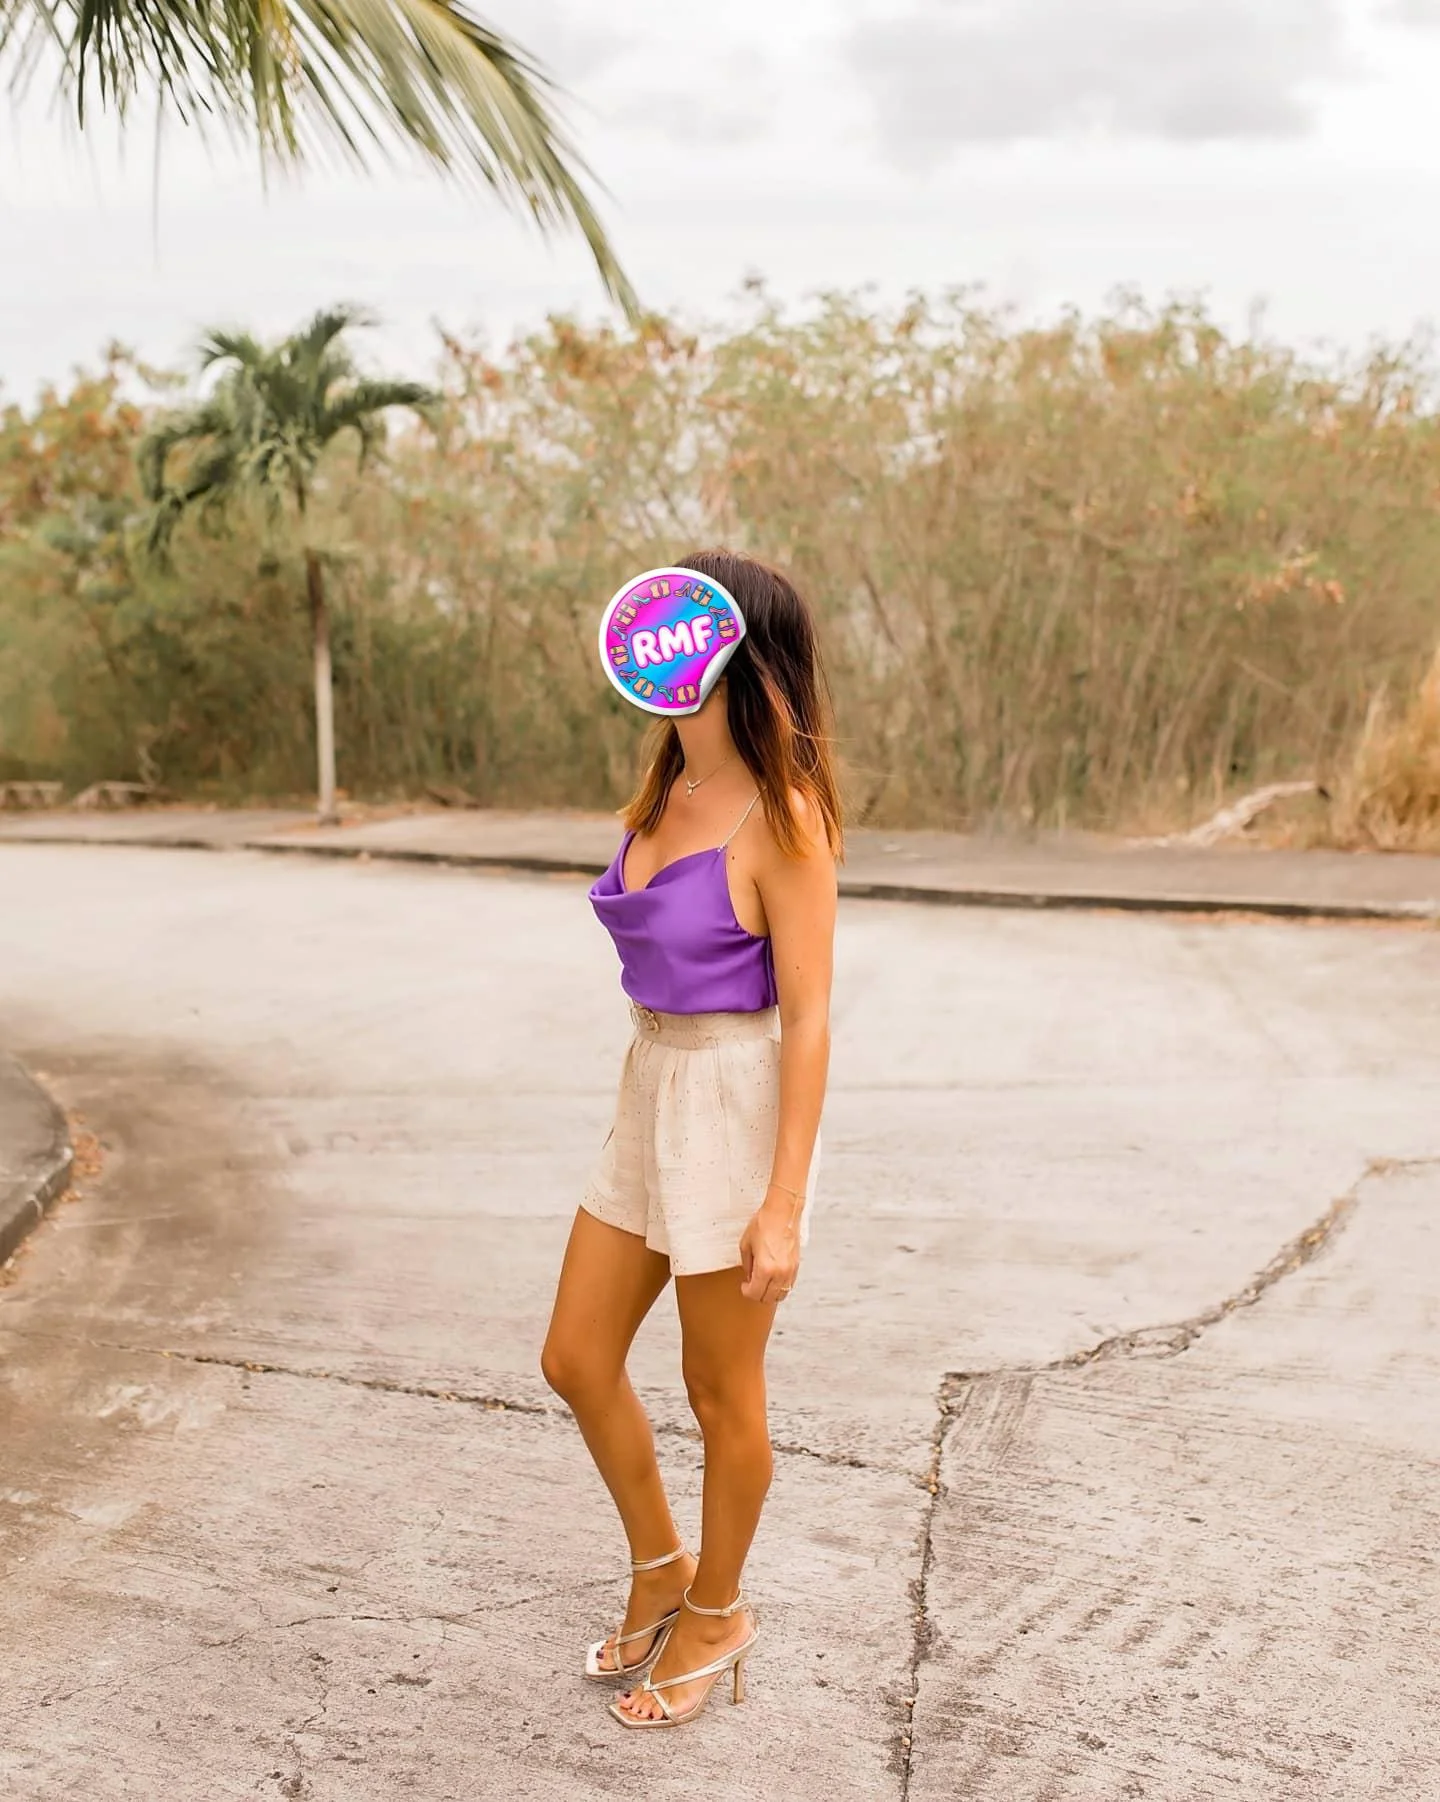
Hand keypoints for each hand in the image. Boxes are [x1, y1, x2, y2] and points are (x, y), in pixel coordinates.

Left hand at [738, 1188, 802, 1304]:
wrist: (782, 1212)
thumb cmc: (764, 1224)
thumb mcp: (746, 1245)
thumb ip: (747, 1265)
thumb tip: (749, 1277)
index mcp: (765, 1268)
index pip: (755, 1294)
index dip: (746, 1292)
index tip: (744, 1286)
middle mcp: (779, 1273)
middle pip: (768, 1298)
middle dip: (757, 1294)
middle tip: (751, 1285)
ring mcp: (790, 1271)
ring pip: (781, 1295)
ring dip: (770, 1293)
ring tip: (763, 1282)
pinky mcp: (796, 1266)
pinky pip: (789, 1285)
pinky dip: (780, 1286)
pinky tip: (773, 1276)